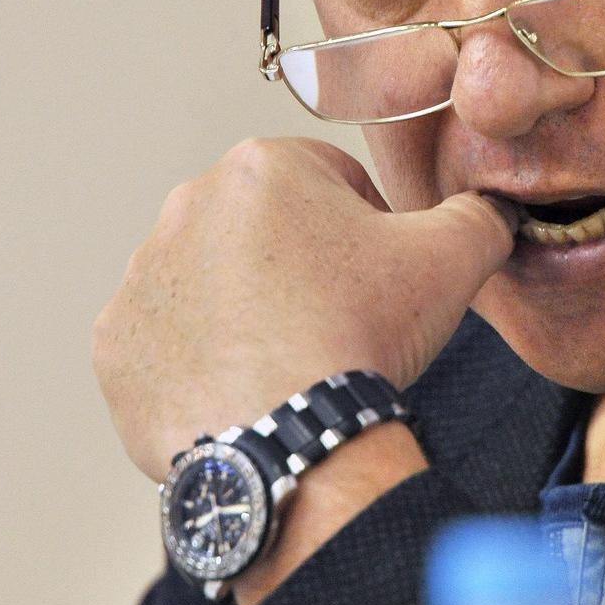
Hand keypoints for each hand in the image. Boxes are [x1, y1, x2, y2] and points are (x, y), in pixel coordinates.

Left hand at [92, 137, 514, 481]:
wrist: (289, 438)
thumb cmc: (361, 335)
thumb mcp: (454, 257)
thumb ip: (477, 214)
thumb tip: (488, 208)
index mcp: (262, 166)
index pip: (330, 180)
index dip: (367, 229)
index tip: (376, 278)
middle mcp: (186, 206)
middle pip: (265, 229)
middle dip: (300, 265)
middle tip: (338, 321)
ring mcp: (142, 277)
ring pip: (213, 283)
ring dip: (248, 310)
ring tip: (291, 359)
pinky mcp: (116, 344)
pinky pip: (168, 342)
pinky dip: (202, 360)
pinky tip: (246, 387)